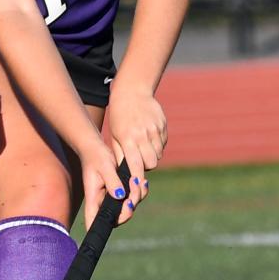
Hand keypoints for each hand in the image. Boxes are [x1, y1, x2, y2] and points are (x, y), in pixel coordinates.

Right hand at [78, 138, 136, 228]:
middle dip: (129, 208)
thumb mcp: (105, 166)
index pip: (93, 221)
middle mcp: (101, 202)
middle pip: (116, 218)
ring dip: (137, 196)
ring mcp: (110, 198)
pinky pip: (132, 197)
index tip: (119, 214)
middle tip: (133, 189)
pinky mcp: (119, 191)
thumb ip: (113, 181)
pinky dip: (139, 191)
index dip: (102, 228)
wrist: (96, 148)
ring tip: (137, 180)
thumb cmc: (96, 156)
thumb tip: (120, 196)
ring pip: (127, 207)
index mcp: (93, 199)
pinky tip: (141, 181)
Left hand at [107, 84, 166, 207]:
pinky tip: (149, 136)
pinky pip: (163, 144)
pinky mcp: (163, 126)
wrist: (132, 92)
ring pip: (159, 154)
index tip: (138, 186)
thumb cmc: (119, 117)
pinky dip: (157, 145)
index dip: (138, 177)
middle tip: (139, 159)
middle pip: (152, 162)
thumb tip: (124, 175)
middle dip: (146, 165)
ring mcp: (155, 130)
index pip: (136, 164)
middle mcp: (143, 135)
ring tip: (142, 146)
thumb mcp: (115, 135)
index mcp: (128, 138)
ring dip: (152, 155)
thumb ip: (121, 155)